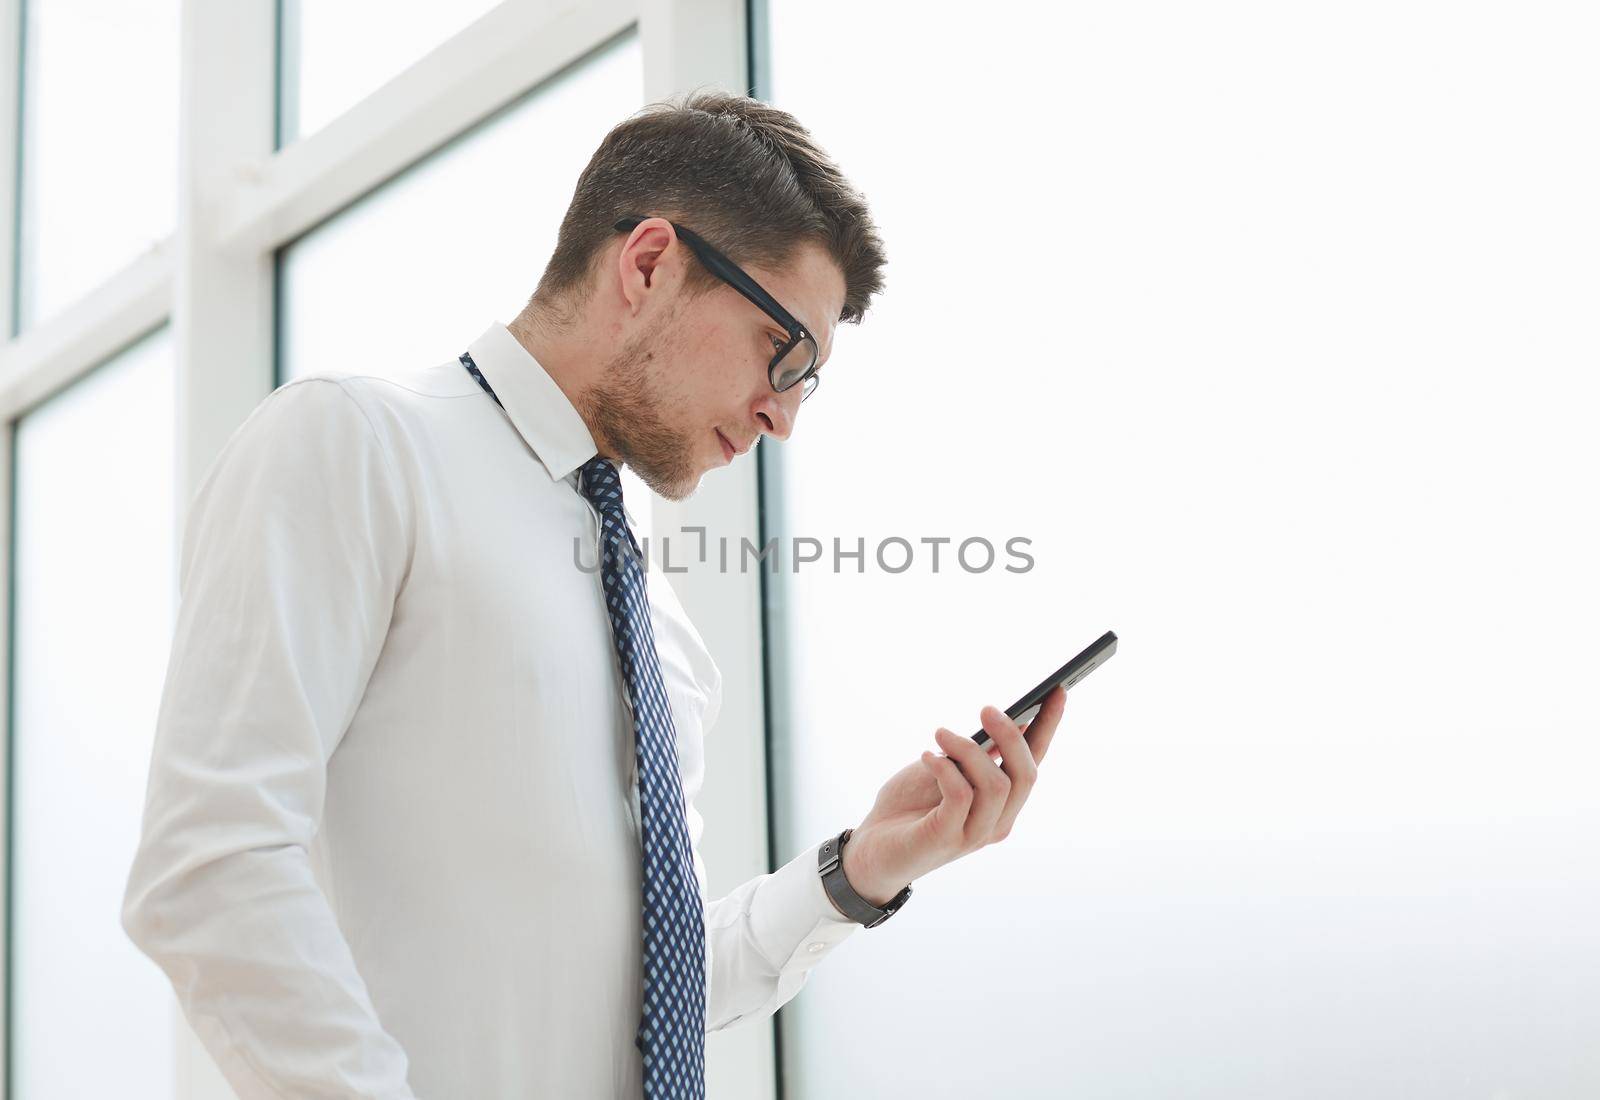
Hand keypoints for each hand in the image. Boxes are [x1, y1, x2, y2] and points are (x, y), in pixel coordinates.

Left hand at [838, 686, 1067, 905]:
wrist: (873, 848)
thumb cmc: (911, 806)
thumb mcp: (948, 770)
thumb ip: (977, 755)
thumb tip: (1004, 720)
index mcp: (1002, 803)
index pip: (1034, 763)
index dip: (1048, 727)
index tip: (1058, 690)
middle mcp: (997, 821)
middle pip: (1025, 775)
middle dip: (1010, 735)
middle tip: (985, 709)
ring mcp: (974, 834)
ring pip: (996, 784)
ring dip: (968, 749)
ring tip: (940, 732)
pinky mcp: (946, 838)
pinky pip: (961, 795)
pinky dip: (945, 767)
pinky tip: (927, 756)